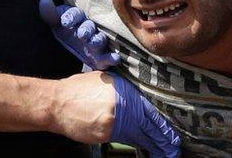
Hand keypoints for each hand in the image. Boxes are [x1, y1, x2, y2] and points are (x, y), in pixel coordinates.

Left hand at [39, 0, 120, 70]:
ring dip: (98, 41)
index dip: (71, 16)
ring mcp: (96, 42)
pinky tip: (115, 59)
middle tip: (82, 33)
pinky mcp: (101, 58)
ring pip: (99, 40)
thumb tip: (44, 0)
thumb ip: (51, 15)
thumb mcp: (57, 24)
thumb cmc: (67, 32)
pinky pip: (107, 57)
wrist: (74, 51)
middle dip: (86, 29)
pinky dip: (112, 58)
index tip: (65, 21)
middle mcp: (89, 29)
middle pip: (89, 27)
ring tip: (94, 42)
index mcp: (78, 19)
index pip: (75, 14)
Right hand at [50, 71, 180, 156]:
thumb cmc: (78, 90)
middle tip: (175, 146)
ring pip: (139, 134)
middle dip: (163, 137)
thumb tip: (139, 97)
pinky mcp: (105, 133)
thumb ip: (123, 90)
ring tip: (167, 151)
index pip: (149, 108)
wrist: (56, 102)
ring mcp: (114, 120)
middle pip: (148, 123)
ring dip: (153, 144)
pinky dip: (136, 144)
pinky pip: (125, 139)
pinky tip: (146, 147)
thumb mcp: (105, 81)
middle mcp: (122, 104)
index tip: (174, 130)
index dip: (162, 121)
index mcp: (124, 89)